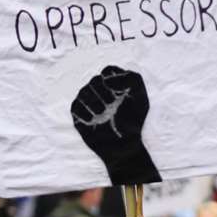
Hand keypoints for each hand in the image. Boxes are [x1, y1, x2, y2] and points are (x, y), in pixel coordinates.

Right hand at [71, 66, 161, 185]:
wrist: (124, 146)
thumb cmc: (133, 122)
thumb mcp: (141, 98)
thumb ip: (132, 79)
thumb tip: (107, 80)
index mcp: (114, 85)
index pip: (108, 71)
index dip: (113, 79)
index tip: (122, 94)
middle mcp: (99, 91)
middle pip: (95, 80)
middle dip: (103, 91)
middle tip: (111, 104)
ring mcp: (88, 102)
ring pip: (84, 91)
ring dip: (94, 101)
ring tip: (103, 113)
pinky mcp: (78, 115)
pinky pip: (76, 106)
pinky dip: (84, 112)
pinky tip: (94, 120)